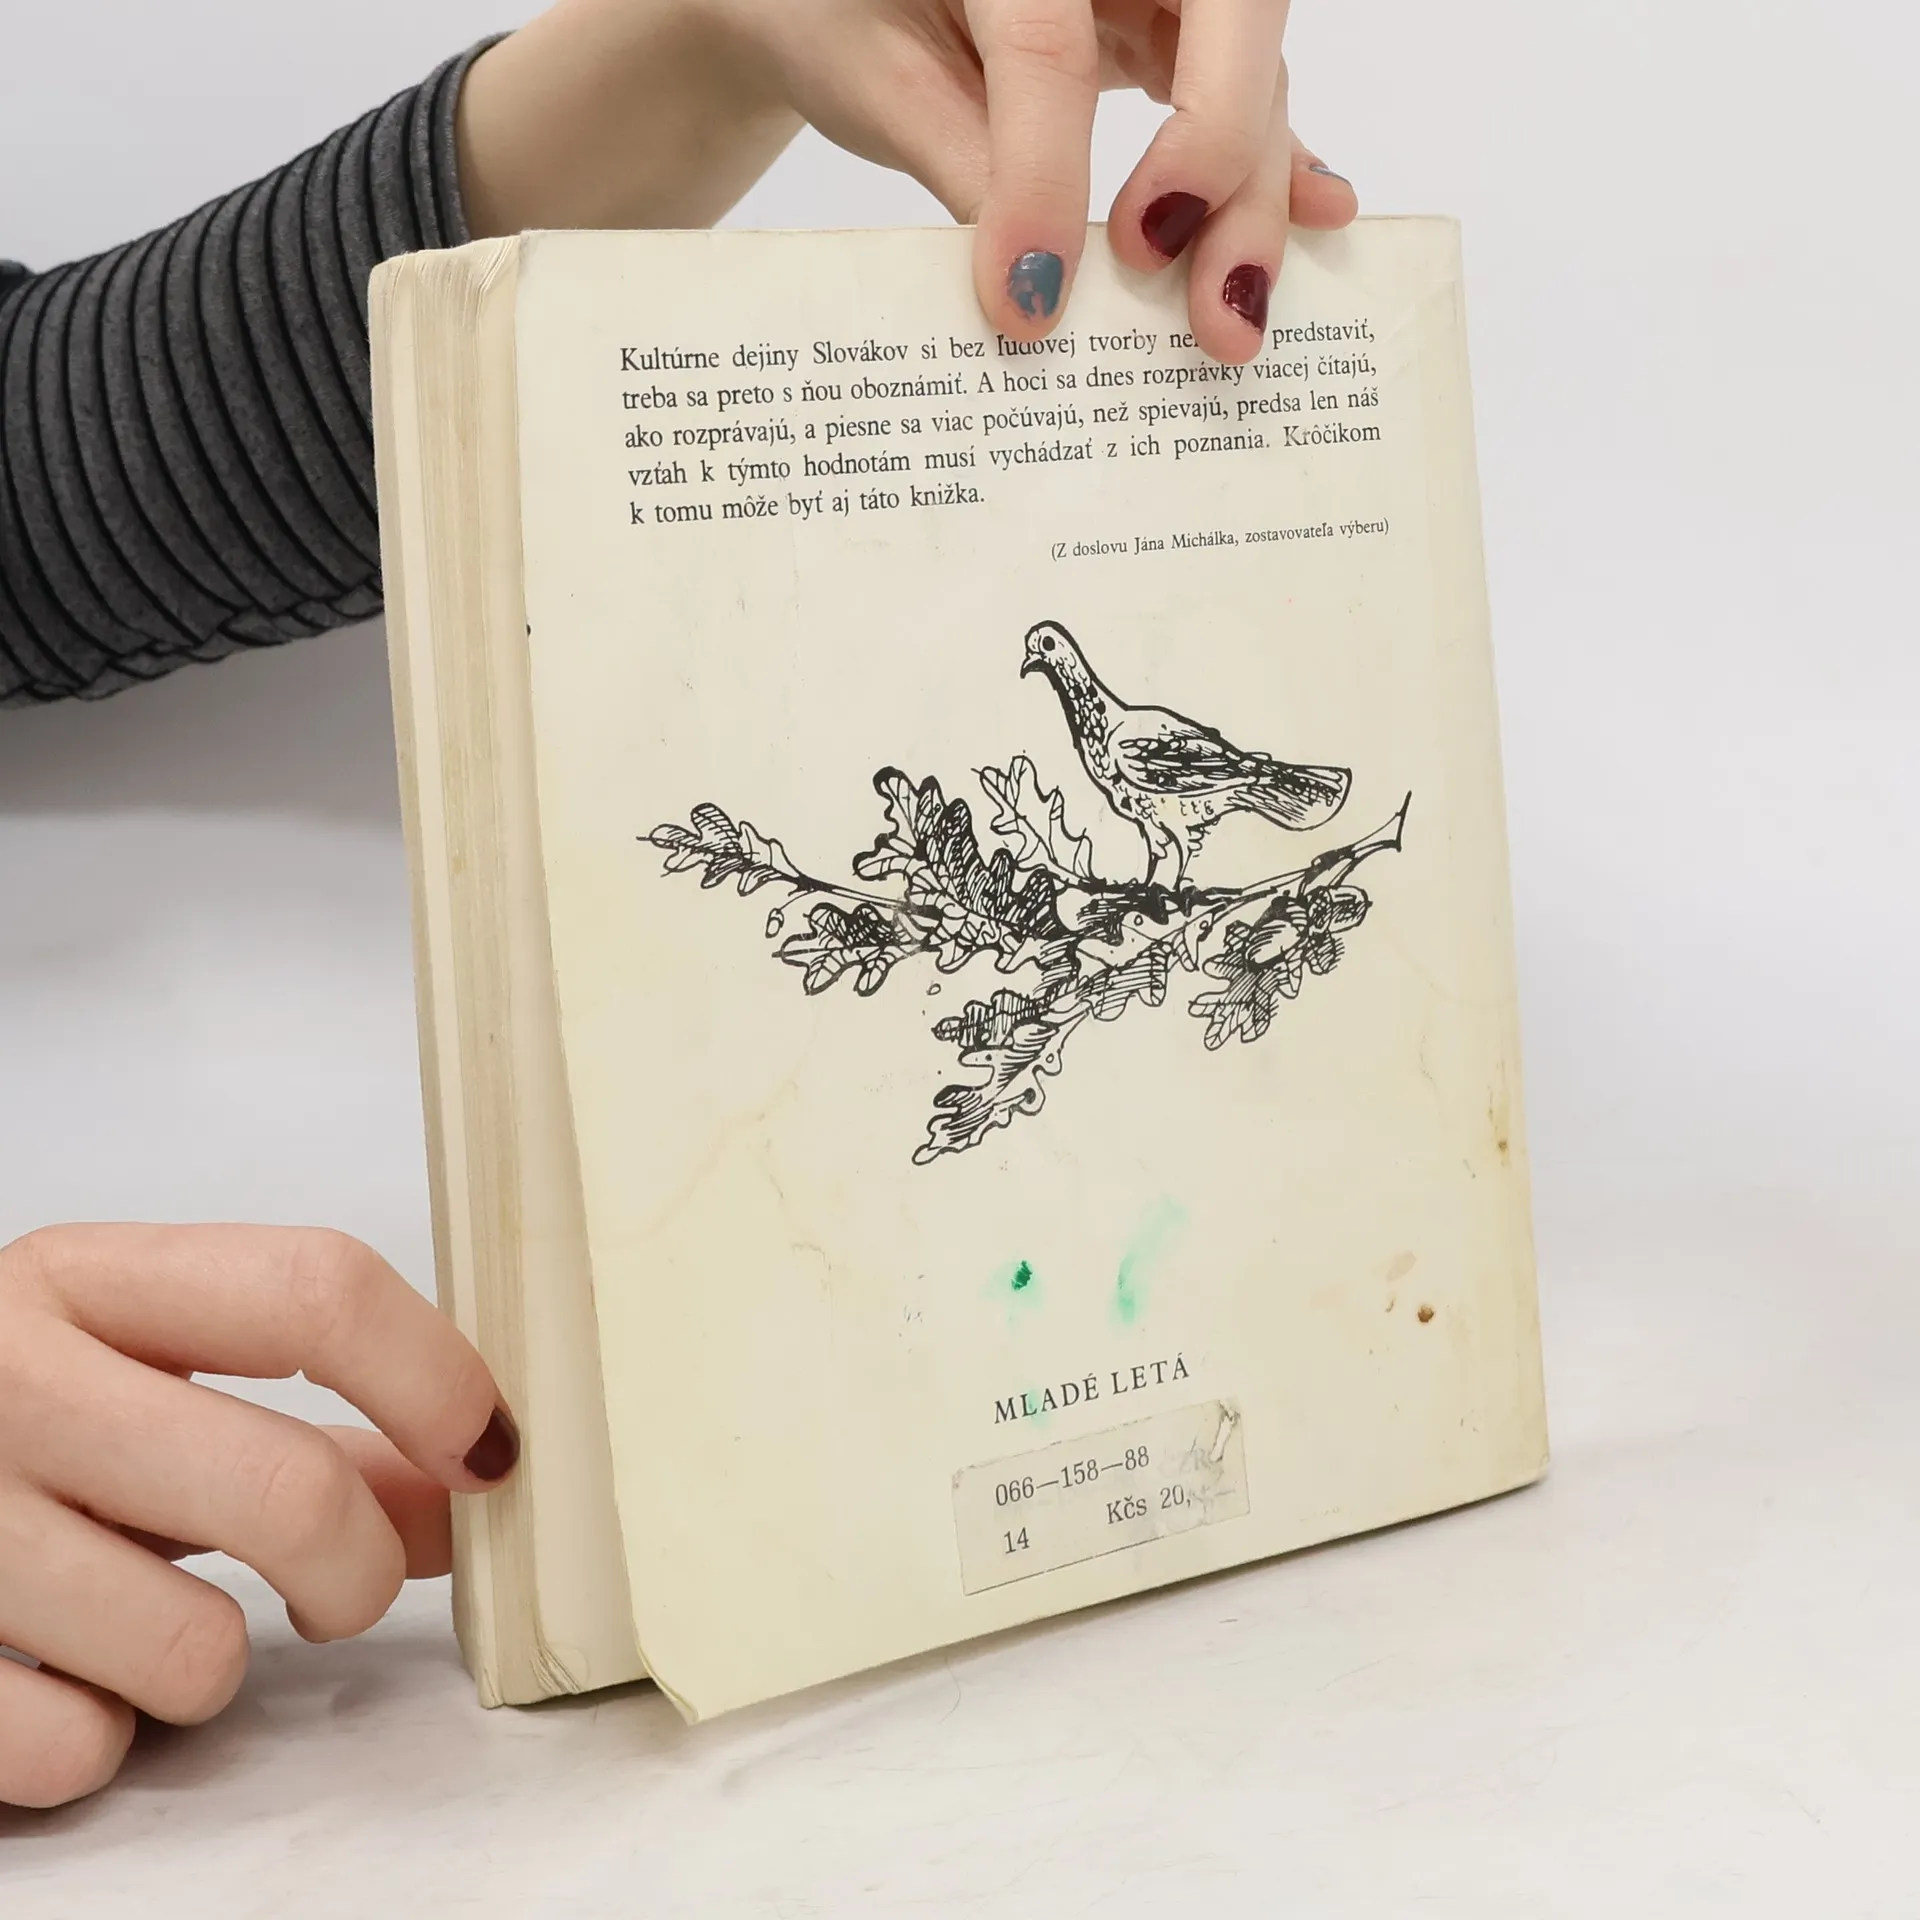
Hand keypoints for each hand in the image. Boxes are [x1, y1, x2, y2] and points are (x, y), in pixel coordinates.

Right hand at [0, 1225, 515, 1809]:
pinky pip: (83, 1748)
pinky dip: (105, 1733)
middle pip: (285, 1493)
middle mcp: (6, 1385)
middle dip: (358, 1571)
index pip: (317, 1291)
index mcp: (86, 1281)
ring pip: (195, 1650)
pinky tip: (63, 1671)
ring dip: (214, 1663)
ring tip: (155, 1615)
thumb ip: (320, 1429)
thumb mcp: (147, 1377)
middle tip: (346, 1586)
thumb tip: (471, 1488)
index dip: (436, 1378)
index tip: (490, 1452)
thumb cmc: (16, 1422)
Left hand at [457, 0, 1355, 361]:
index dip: (1045, 180)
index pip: (1050, 46)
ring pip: (1253, 68)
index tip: (1025, 300)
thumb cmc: (839, 8)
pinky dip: (1279, 161)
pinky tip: (1319, 212)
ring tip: (1230, 317)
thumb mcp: (871, 77)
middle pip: (1225, 20)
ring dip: (1254, 197)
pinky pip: (1249, 90)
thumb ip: (961, 164)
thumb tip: (1040, 290)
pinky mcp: (1179, 28)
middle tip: (1184, 289)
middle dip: (1218, 163)